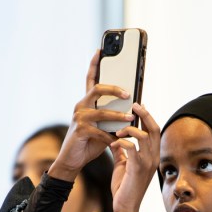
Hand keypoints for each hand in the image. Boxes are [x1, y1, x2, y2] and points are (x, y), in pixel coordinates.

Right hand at [48, 50, 134, 181]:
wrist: (72, 160)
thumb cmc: (89, 143)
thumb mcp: (104, 127)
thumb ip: (116, 116)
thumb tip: (138, 107)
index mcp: (87, 103)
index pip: (90, 79)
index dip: (94, 64)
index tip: (100, 50)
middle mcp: (81, 106)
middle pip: (97, 89)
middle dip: (114, 89)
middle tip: (128, 94)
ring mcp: (79, 118)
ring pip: (101, 111)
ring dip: (118, 116)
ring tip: (130, 119)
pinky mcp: (80, 131)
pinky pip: (100, 131)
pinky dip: (111, 137)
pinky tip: (117, 141)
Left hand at [109, 103, 160, 211]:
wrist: (124, 207)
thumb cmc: (124, 187)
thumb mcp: (123, 165)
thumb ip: (122, 151)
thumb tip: (115, 140)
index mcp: (152, 156)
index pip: (155, 131)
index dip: (148, 117)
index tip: (139, 106)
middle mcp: (154, 158)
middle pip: (154, 129)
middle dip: (144, 114)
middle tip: (134, 105)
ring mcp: (147, 163)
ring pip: (144, 136)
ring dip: (130, 129)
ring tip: (117, 130)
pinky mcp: (137, 168)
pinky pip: (132, 148)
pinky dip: (122, 142)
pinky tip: (113, 143)